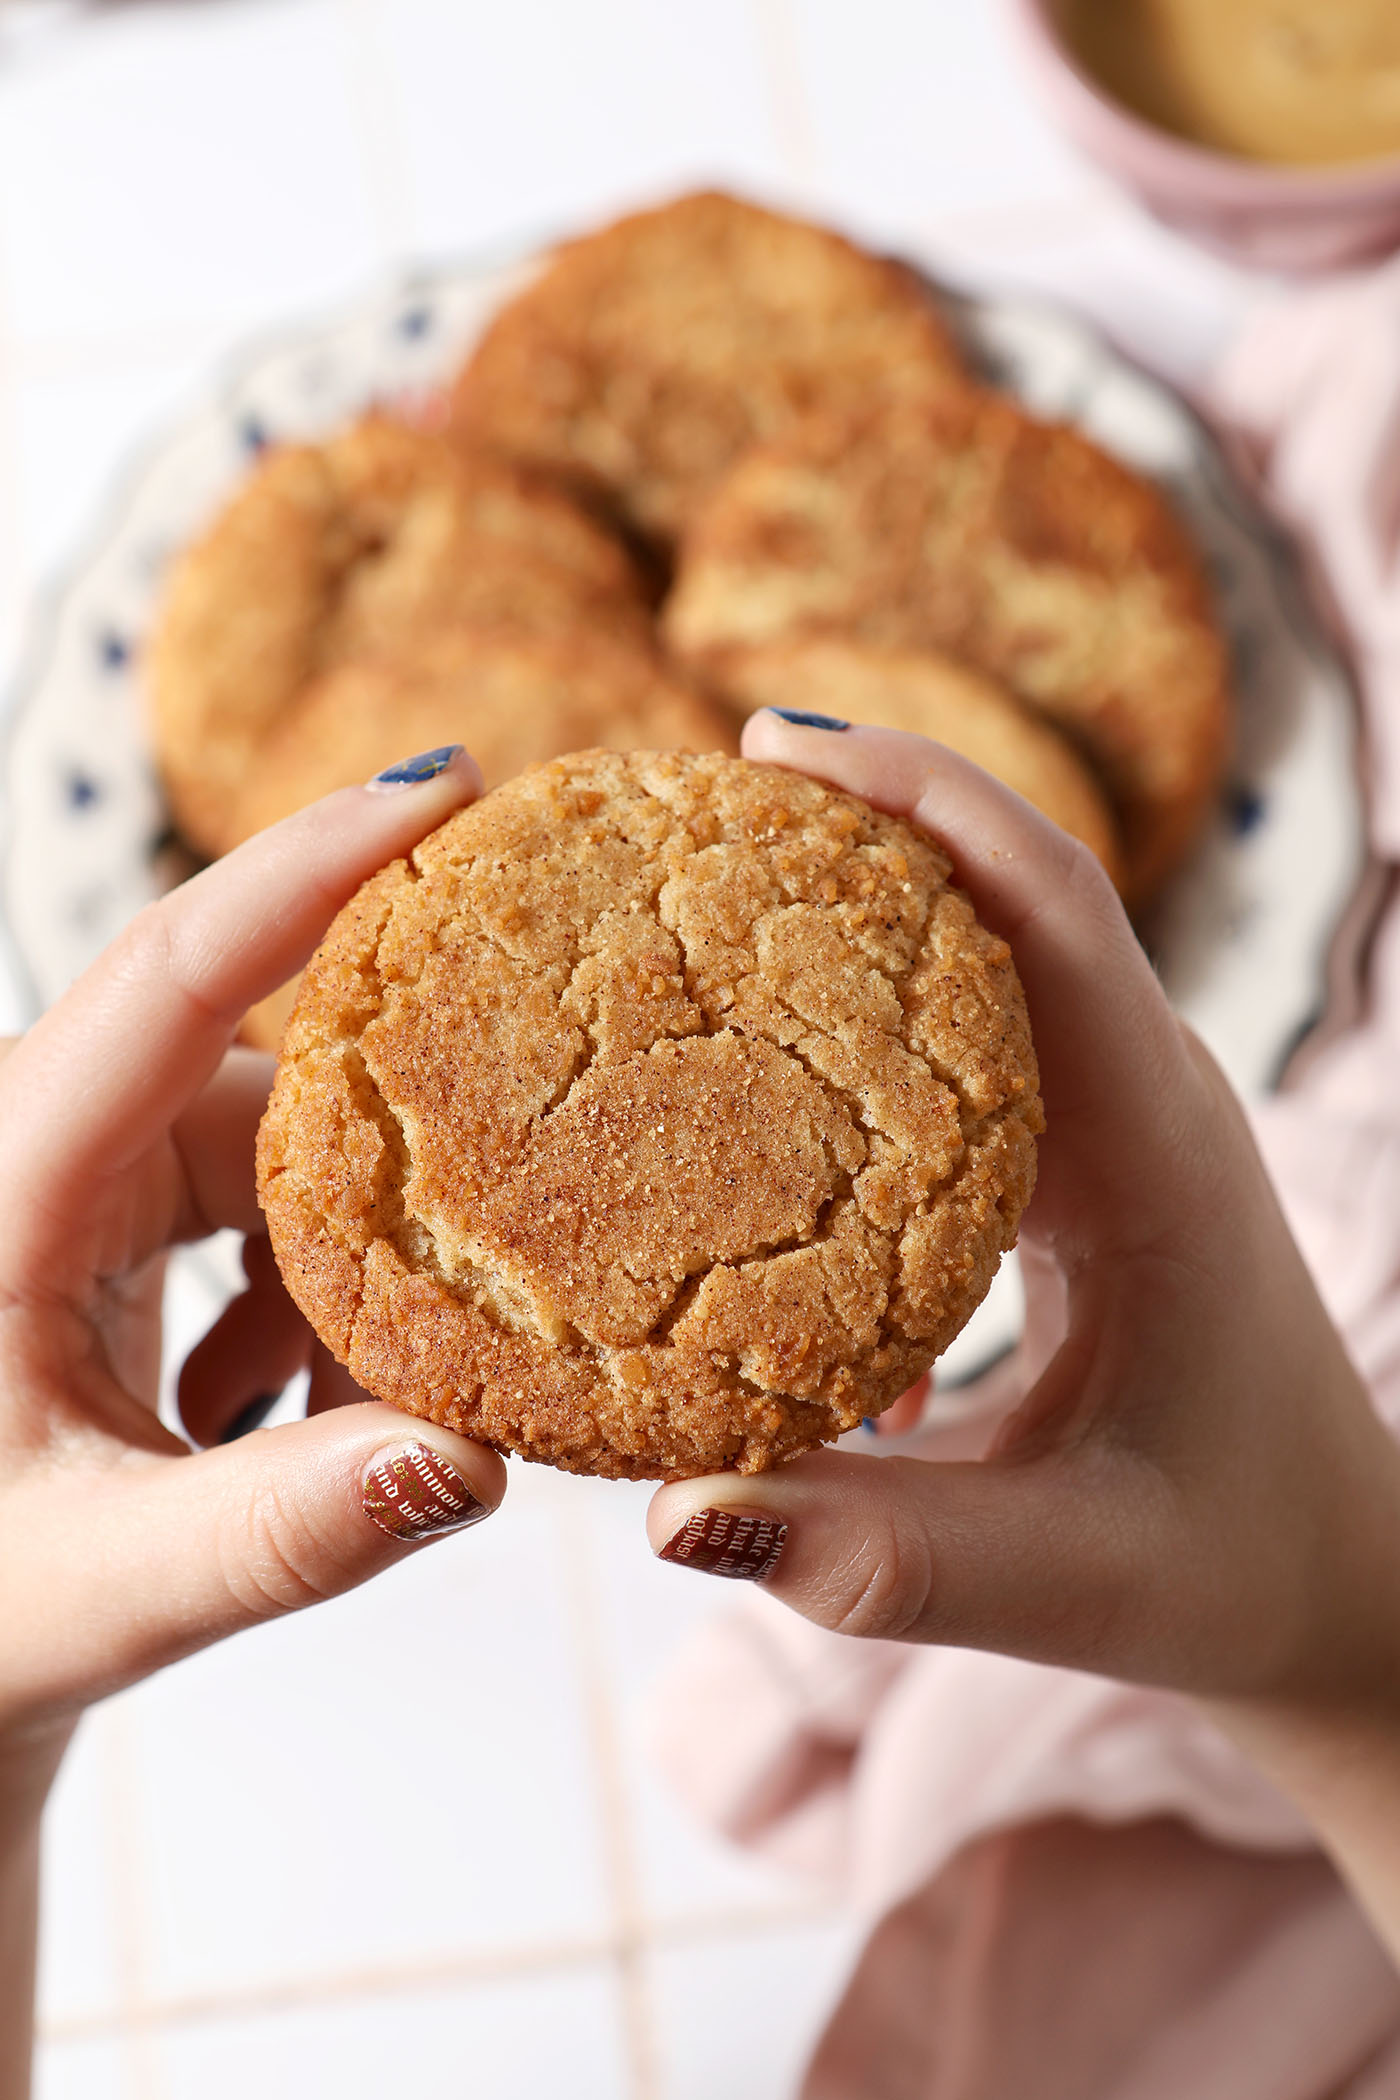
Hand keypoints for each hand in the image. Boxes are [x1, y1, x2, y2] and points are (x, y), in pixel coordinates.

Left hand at [0, 749, 507, 1760]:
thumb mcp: (100, 1584)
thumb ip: (283, 1529)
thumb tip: (476, 1461)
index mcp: (6, 1172)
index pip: (177, 970)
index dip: (315, 864)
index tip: (454, 784)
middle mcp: (47, 1145)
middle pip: (277, 1085)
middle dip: (400, 1183)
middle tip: (516, 1259)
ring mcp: (88, 1180)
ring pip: (292, 1163)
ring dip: (362, 1280)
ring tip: (370, 1419)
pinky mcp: (123, 1225)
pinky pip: (273, 1215)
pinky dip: (325, 1306)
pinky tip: (300, 1415)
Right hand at [649, 713, 1399, 1736]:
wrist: (1331, 1579)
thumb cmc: (1228, 1568)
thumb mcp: (1065, 1578)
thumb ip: (878, 1557)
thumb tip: (674, 1514)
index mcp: (1159, 1157)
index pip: (1054, 911)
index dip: (926, 798)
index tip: (777, 740)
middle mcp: (1142, 1107)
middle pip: (1005, 896)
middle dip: (855, 824)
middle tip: (684, 802)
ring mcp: (1113, 1127)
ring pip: (981, 963)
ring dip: (851, 916)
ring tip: (694, 898)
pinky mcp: (1077, 1165)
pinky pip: (962, 1048)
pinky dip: (858, 1025)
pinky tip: (757, 1078)